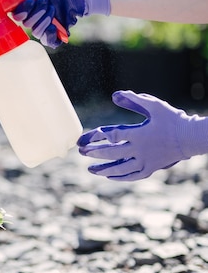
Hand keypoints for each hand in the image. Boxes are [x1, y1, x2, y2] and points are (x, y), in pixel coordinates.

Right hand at [0, 0, 109, 47]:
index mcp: (23, 9)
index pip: (15, 15)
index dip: (22, 9)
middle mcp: (30, 20)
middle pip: (26, 23)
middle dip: (36, 10)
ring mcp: (41, 28)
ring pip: (36, 30)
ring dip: (45, 17)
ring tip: (53, 7)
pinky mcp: (54, 35)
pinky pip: (48, 41)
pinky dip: (50, 34)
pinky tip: (54, 25)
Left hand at [77, 90, 207, 180]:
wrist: (190, 137)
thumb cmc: (172, 119)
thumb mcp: (154, 106)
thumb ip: (134, 100)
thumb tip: (115, 94)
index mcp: (138, 134)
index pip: (111, 135)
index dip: (95, 137)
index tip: (84, 139)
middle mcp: (140, 150)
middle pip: (112, 153)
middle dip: (94, 153)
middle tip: (81, 152)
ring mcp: (145, 161)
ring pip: (120, 168)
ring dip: (103, 169)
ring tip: (90, 169)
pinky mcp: (151, 168)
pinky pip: (133, 176)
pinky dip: (120, 177)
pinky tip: (110, 176)